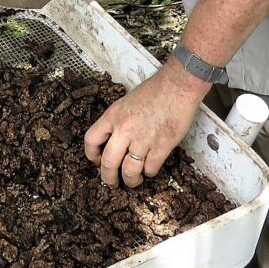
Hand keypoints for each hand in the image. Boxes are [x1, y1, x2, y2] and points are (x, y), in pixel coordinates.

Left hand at [84, 59, 205, 187]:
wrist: (177, 85)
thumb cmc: (155, 90)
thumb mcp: (126, 102)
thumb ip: (117, 121)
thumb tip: (114, 140)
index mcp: (113, 116)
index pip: (91, 140)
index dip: (91, 155)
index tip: (97, 161)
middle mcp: (124, 129)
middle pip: (108, 163)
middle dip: (109, 178)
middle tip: (112, 182)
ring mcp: (143, 139)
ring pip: (129, 171)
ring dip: (130, 180)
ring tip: (133, 180)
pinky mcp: (162, 146)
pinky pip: (150, 169)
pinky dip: (149, 172)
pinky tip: (150, 168)